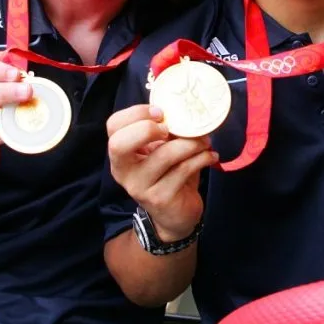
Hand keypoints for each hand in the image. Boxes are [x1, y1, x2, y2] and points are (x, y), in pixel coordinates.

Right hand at [107, 105, 217, 241]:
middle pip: (119, 144)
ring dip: (191, 143)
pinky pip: (184, 169)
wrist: (175, 216)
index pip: (113, 126)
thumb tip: (185, 108)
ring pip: (164, 155)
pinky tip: (210, 156)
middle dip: (147, 129)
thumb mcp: (161, 150)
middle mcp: (124, 171)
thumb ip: (164, 131)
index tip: (162, 112)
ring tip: (205, 141)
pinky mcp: (161, 198)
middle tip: (172, 128)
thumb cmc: (168, 174)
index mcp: (121, 154)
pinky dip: (202, 158)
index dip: (136, 113)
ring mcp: (140, 187)